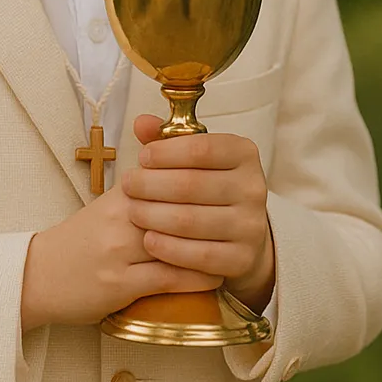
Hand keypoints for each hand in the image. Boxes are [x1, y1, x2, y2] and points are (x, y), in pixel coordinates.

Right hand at [20, 174, 222, 330]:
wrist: (39, 275)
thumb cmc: (79, 240)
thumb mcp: (108, 205)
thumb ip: (143, 186)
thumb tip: (176, 165)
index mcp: (120, 196)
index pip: (168, 177)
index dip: (200, 177)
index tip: (228, 179)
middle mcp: (120, 219)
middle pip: (177, 206)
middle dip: (211, 208)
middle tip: (241, 212)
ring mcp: (119, 252)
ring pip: (177, 241)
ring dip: (210, 244)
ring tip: (234, 244)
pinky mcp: (119, 284)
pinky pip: (168, 277)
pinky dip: (196, 276)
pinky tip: (215, 274)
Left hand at [122, 114, 275, 310]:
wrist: (241, 233)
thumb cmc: (208, 186)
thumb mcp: (193, 158)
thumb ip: (167, 139)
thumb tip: (140, 122)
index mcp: (244, 154)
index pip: (201, 148)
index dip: (166, 152)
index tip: (142, 157)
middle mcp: (253, 188)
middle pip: (191, 185)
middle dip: (151, 185)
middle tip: (127, 185)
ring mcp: (250, 225)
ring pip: (191, 220)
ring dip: (153, 216)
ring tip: (133, 211)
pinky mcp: (242, 258)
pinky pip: (198, 255)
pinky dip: (168, 247)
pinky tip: (149, 239)